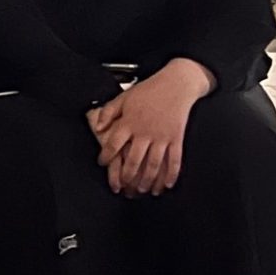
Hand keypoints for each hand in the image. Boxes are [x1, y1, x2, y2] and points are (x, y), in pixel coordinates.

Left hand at [88, 59, 211, 196]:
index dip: (106, 156)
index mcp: (130, 123)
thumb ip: (108, 112)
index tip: (102, 163)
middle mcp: (145, 132)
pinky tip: (167, 184)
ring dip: (147, 179)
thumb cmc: (149, 91)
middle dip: (127, 175)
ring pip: (153, 164)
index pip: (114, 144)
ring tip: (142, 190)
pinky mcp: (177, 138)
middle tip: (123, 186)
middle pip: (133, 159)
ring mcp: (162, 137)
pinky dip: (171, 174)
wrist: (176, 84)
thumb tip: (98, 127)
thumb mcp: (123, 98)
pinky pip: (175, 160)